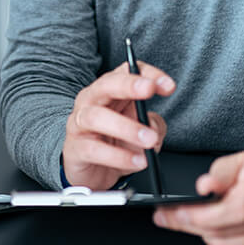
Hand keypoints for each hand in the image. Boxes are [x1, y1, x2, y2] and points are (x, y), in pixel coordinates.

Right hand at [61, 61, 174, 189]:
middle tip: (149, 90)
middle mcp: (91, 101)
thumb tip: (153, 127)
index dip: (148, 74)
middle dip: (128, 84)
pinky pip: (94, 149)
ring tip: (149, 140)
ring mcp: (79, 124)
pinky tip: (137, 161)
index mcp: (109, 91)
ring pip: (96, 117)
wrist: (92, 173)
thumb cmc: (116, 144)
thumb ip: (153, 125)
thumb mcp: (142, 131)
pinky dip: (119, 156)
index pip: (126, 71)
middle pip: (106, 84)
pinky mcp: (75, 149)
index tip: (168, 86)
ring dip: (127, 128)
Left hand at [153, 149, 243, 244]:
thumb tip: (203, 187)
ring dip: (208, 236)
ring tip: (210, 219)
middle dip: (194, 224)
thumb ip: (219, 172)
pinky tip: (229, 232)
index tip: (180, 211)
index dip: (203, 214)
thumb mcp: (241, 160)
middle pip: (225, 231)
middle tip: (177, 214)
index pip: (237, 208)